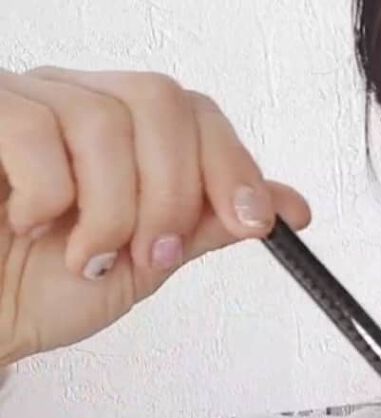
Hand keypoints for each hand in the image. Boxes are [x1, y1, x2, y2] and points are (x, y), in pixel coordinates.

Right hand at [0, 67, 311, 366]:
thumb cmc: (42, 289)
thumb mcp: (144, 263)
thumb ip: (206, 226)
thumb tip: (288, 207)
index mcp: (123, 138)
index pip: (195, 113)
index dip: (232, 165)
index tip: (256, 222)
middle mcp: (78, 107)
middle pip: (162, 102)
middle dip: (174, 193)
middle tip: (152, 252)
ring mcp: (28, 104)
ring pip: (104, 122)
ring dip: (112, 211)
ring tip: (86, 253)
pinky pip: (36, 132)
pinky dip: (49, 196)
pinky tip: (32, 225)